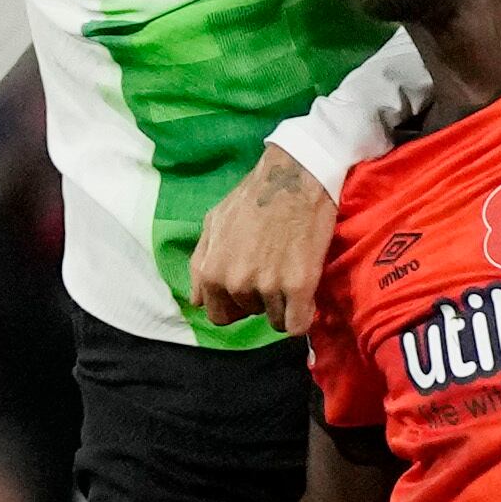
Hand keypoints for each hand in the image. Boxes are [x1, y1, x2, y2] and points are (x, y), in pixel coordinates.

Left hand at [190, 145, 336, 335]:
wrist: (295, 177)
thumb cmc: (253, 196)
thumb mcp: (213, 223)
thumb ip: (200, 263)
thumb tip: (196, 301)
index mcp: (211, 272)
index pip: (220, 315)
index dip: (235, 303)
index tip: (250, 285)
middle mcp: (236, 284)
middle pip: (250, 315)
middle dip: (260, 300)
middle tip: (273, 270)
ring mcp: (268, 287)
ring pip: (276, 321)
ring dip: (284, 304)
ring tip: (289, 270)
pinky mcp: (300, 286)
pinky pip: (298, 324)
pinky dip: (303, 314)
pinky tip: (305, 293)